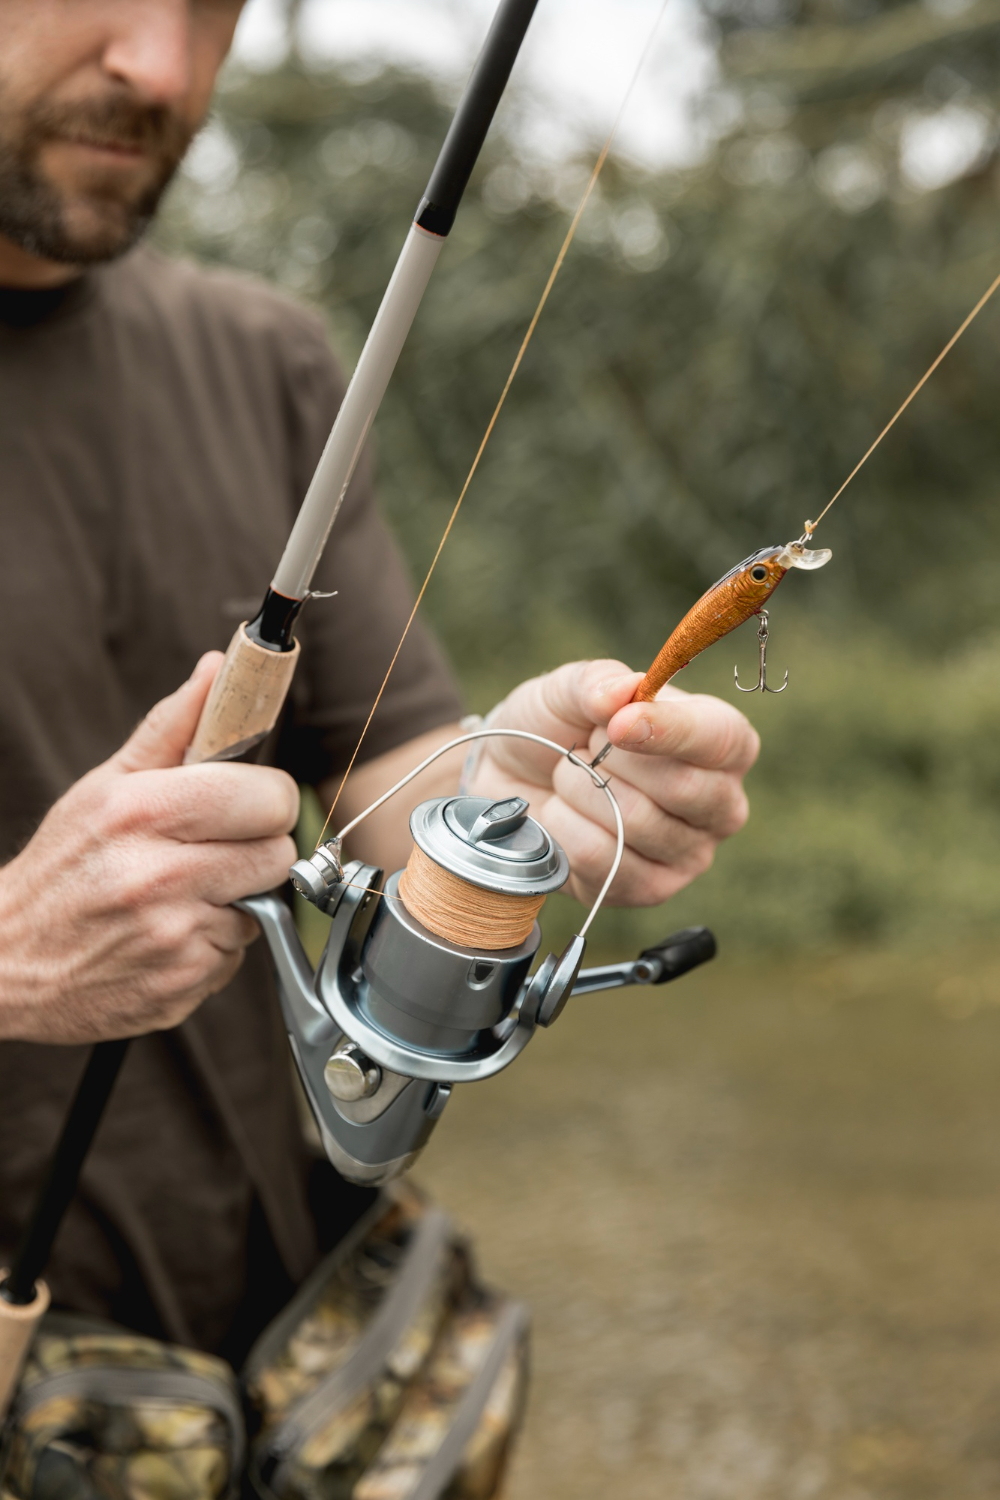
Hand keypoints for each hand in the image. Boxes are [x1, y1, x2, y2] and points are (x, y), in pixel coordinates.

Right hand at [0, 655, 299, 1044]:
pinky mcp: (183, 984)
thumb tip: (217, 671)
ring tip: (179, 893)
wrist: (8, 961)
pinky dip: (211, 944)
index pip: (266, 797)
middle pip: (276, 853)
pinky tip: (168, 933)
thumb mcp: (104, 787)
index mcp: (142, 813)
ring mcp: (173, 937)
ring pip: (261, 906)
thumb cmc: (62, 868)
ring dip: (233, 900)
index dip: (266, 798)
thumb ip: (171, 729)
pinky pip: (236, 954)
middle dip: (255, 847)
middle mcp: (159, 876)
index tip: (249, 801)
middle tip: (214, 848)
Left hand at [468, 660, 758, 906]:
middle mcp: (720, 802)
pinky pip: (606, 860)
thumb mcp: (570, 688)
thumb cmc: (559, 726)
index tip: (618, 724)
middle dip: (613, 762)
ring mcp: (690, 853)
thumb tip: (622, 693)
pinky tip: (563, 813)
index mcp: (721, 741)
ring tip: (570, 776)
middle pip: (684, 789)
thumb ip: (598, 681)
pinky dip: (567, 829)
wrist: (511, 777)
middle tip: (585, 746)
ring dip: (582, 791)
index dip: (672, 731)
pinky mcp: (650, 889)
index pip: (724, 739)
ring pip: (636, 823)